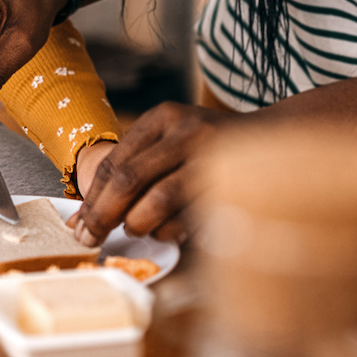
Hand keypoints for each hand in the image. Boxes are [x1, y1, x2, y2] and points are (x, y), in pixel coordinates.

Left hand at [67, 102, 222, 244]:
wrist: (278, 141)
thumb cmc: (213, 148)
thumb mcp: (173, 141)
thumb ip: (136, 169)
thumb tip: (86, 217)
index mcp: (164, 117)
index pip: (115, 161)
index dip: (91, 198)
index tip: (78, 224)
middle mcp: (186, 130)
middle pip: (129, 179)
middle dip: (104, 215)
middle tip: (91, 239)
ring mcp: (211, 155)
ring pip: (158, 198)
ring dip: (140, 223)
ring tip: (137, 229)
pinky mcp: (230, 184)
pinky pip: (191, 215)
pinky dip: (171, 230)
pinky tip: (168, 232)